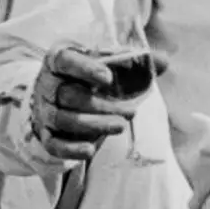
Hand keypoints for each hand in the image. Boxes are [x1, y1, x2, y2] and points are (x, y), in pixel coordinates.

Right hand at [30, 43, 168, 160]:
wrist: (59, 95)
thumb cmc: (88, 75)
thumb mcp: (106, 62)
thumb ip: (134, 61)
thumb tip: (165, 61)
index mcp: (59, 58)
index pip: (66, 60)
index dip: (85, 68)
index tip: (109, 77)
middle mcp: (47, 83)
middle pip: (69, 95)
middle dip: (101, 105)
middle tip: (131, 112)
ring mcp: (44, 110)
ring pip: (64, 119)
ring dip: (94, 124)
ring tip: (120, 127)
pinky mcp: (46, 133)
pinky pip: (54, 144)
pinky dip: (71, 148)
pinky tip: (90, 151)